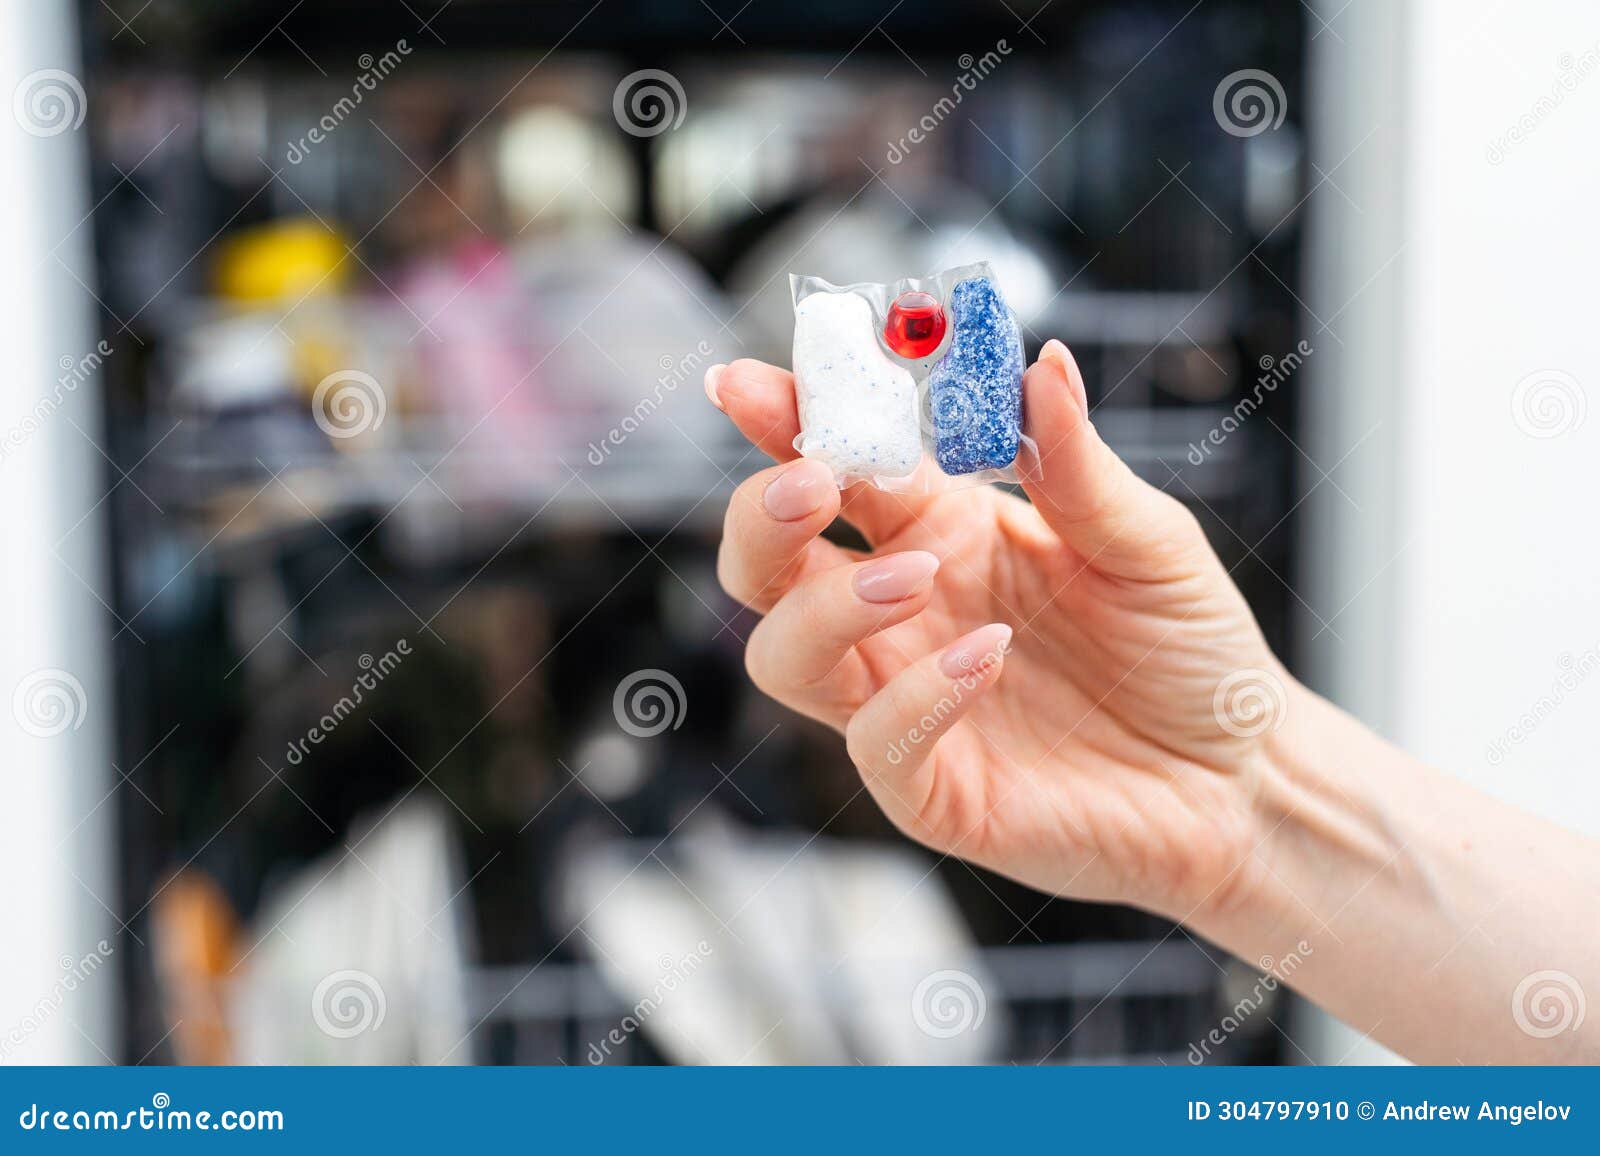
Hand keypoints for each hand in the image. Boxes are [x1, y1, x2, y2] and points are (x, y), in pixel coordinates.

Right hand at [709, 340, 1291, 921]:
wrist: (1239, 774)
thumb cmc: (1188, 649)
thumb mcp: (1146, 537)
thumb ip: (1076, 462)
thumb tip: (1044, 364)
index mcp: (940, 531)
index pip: (836, 468)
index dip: (783, 422)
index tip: (744, 383)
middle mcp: (903, 613)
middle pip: (767, 565)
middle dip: (763, 514)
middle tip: (810, 480)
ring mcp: (904, 700)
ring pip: (785, 654)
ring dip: (826, 605)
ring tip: (914, 575)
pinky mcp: (932, 787)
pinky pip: (876, 741)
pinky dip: (915, 695)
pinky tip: (985, 658)